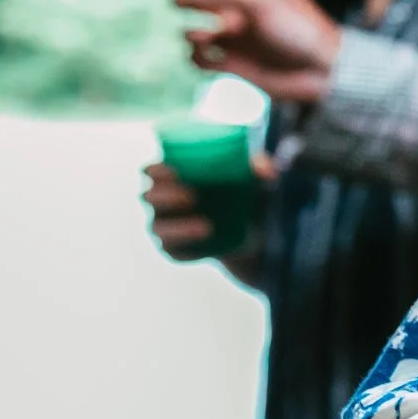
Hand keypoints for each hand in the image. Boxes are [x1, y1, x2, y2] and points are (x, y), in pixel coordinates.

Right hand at [142, 155, 274, 260]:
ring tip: (206, 226)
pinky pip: (172, 249)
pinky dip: (186, 246)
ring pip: (158, 226)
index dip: (156, 170)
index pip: (152, 171)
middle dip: (166, 196)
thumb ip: (261, 169)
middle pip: (149, 196)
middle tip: (192, 196)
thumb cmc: (248, 196)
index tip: (174, 170)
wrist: (255, 235)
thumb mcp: (257, 180)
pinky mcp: (174, 249)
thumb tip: (268, 170)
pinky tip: (203, 242)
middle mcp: (163, 202)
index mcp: (174, 177)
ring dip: (178, 226)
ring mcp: (167, 227)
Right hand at [175, 0, 341, 102]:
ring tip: (203, 37)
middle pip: (207, 3)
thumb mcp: (261, 4)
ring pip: (198, 34)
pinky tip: (204, 55)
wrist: (320, 71)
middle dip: (191, 1)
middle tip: (176, 1)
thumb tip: (181, 0)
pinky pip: (200, 59)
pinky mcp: (234, 65)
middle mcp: (244, 15)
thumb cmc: (298, 31)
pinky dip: (195, 56)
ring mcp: (238, 40)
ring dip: (192, 35)